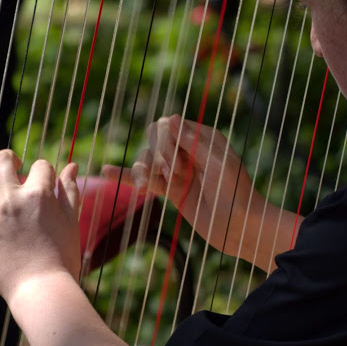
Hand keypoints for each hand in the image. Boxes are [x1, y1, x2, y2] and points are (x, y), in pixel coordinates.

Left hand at [0, 150, 80, 305]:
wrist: (40, 288)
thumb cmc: (62, 256)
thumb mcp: (71, 221)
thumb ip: (69, 191)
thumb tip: (72, 166)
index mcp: (39, 194)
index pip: (41, 166)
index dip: (46, 171)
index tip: (47, 181)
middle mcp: (13, 198)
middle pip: (4, 161)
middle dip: (11, 158)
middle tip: (15, 165)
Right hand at [103, 115, 265, 261]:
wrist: (241, 228)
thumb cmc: (237, 193)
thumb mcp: (219, 164)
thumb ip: (193, 142)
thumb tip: (169, 117)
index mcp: (202, 138)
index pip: (168, 125)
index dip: (166, 142)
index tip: (178, 165)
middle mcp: (188, 150)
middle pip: (154, 139)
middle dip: (158, 155)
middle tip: (174, 175)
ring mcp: (178, 170)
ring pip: (147, 159)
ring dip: (145, 171)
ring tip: (151, 187)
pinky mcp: (171, 190)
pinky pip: (146, 179)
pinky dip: (127, 175)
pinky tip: (105, 171)